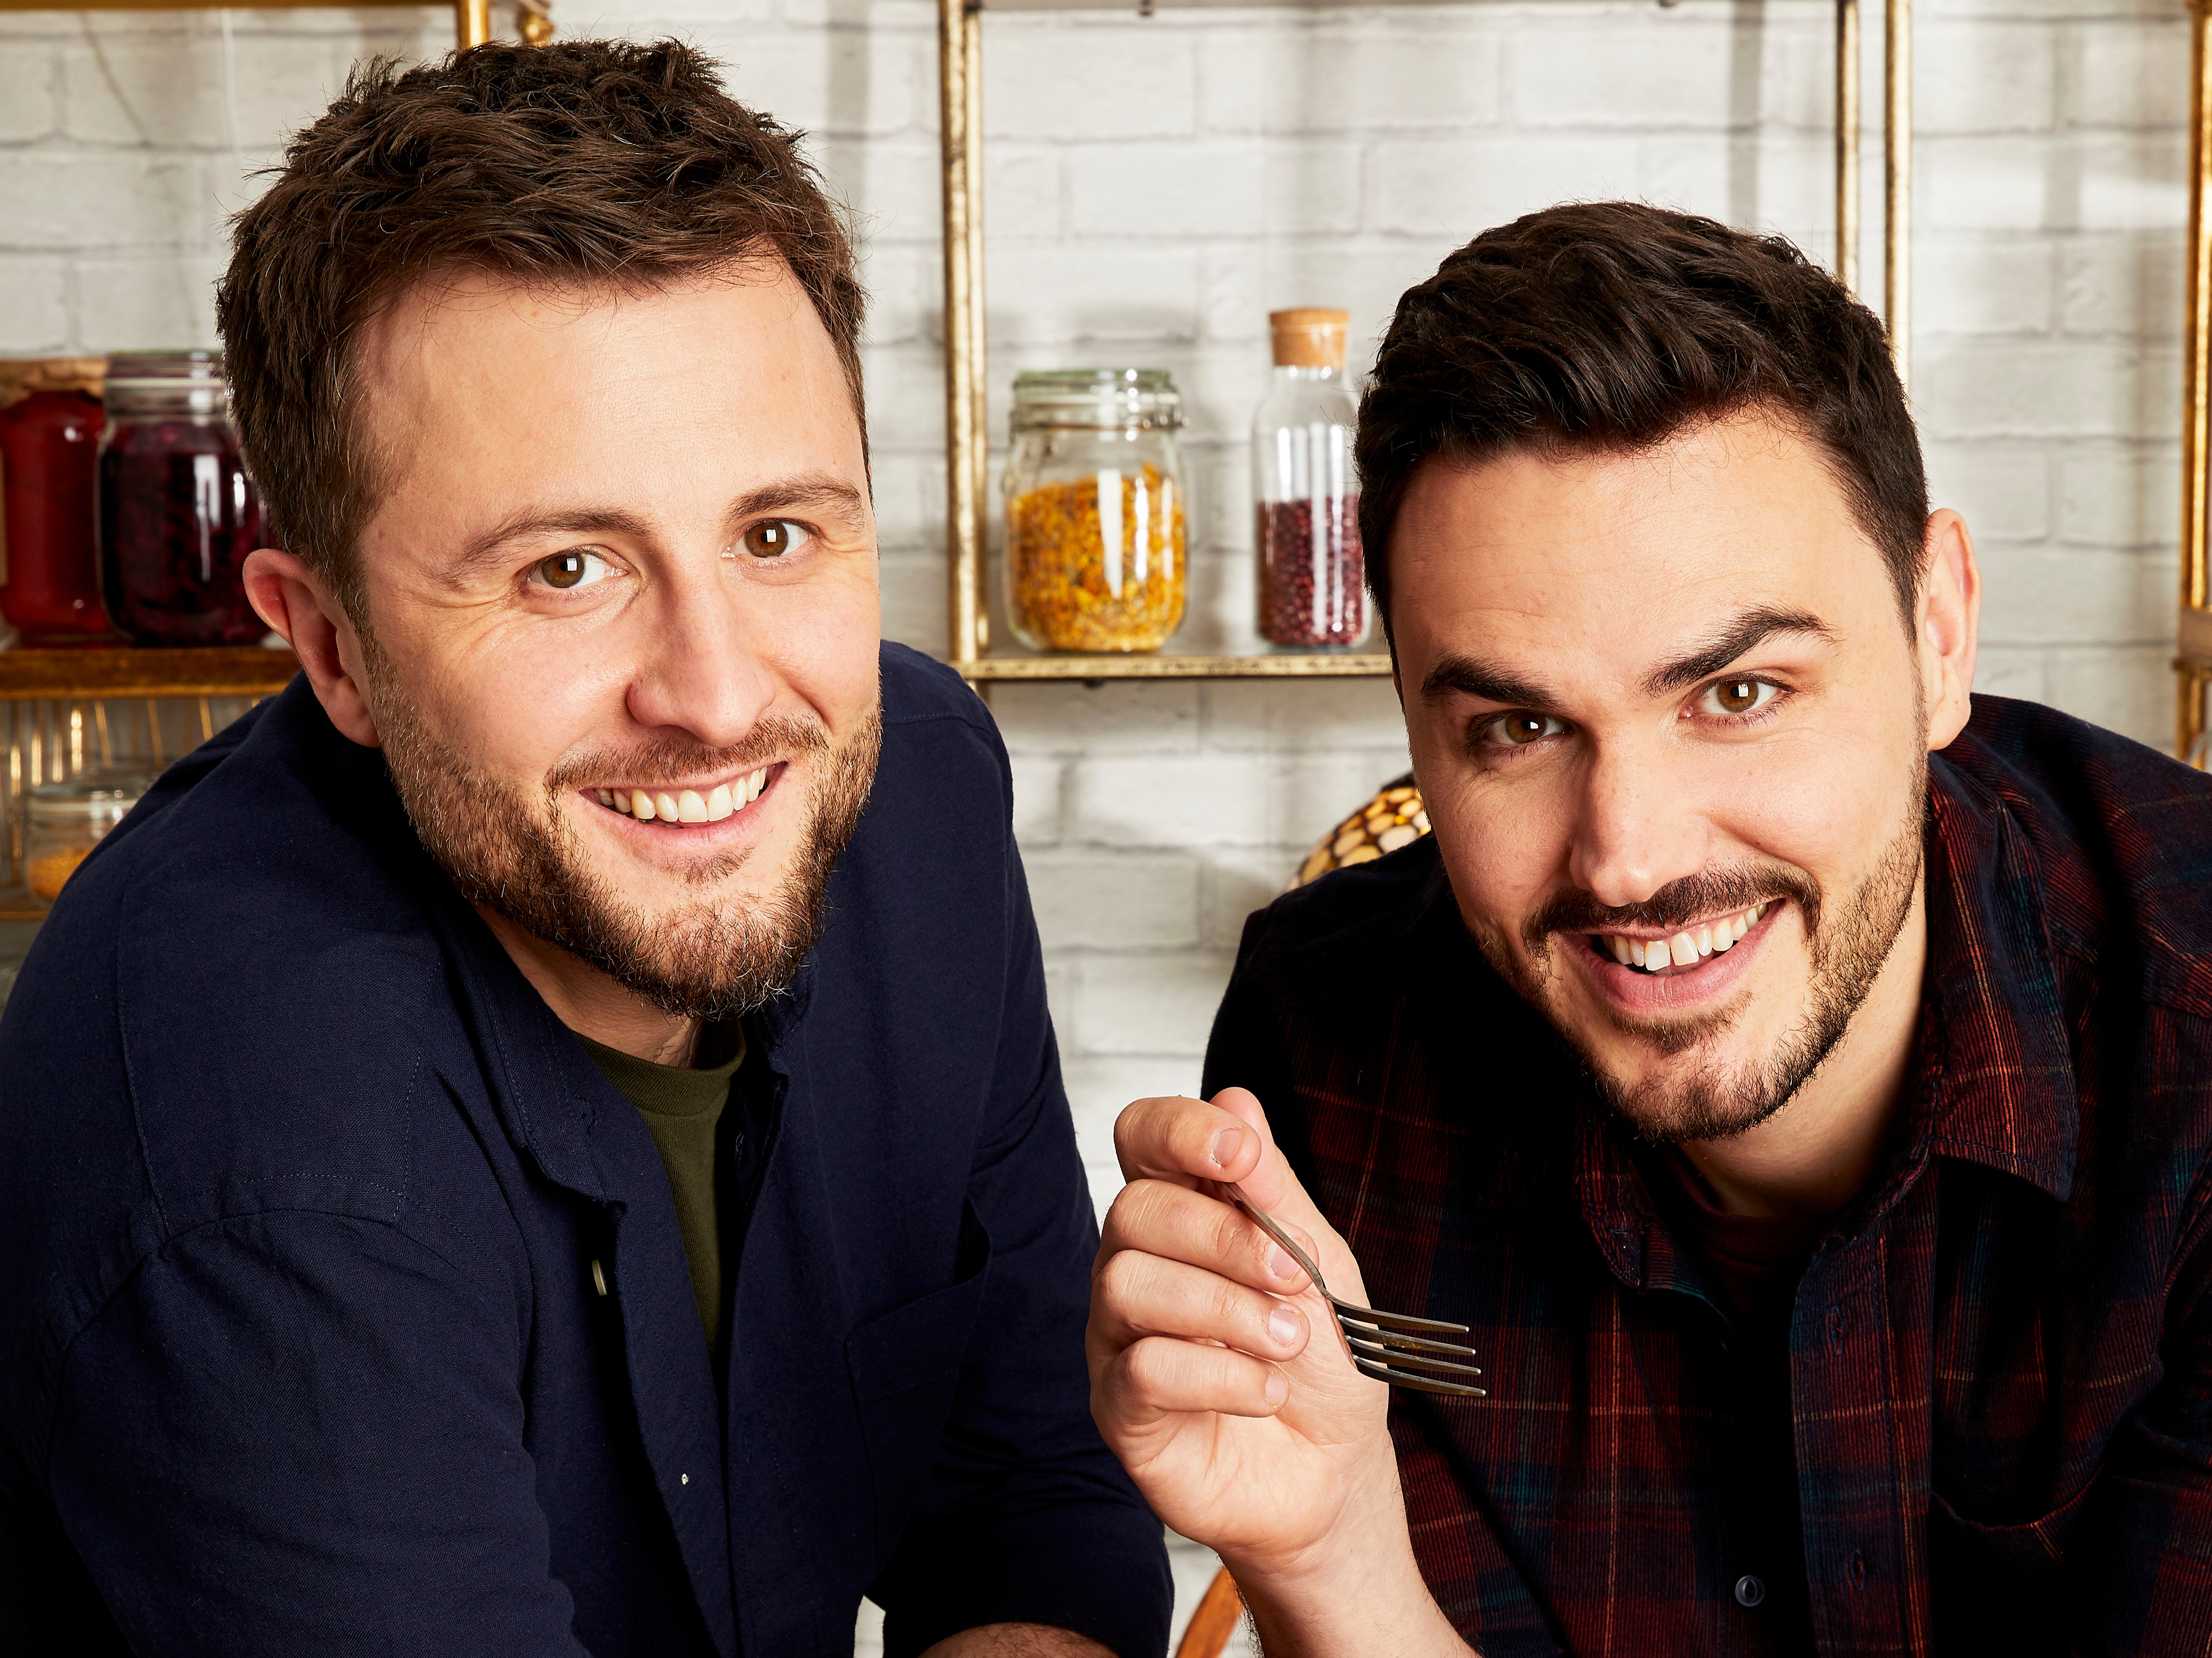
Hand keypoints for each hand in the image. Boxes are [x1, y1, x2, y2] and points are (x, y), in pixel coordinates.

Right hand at [1086, 1087, 1394, 1582]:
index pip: (1142, 1138)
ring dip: (1229, 1310)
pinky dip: (1222, 1375)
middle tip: (1291, 1276)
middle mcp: (1136, 1264)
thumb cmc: (1324, 1363)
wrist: (1335, 1470)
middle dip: (1224, 1238)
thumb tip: (1236, 1099)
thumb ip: (1272, 1189)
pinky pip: (1144, 1367)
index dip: (1179, 1131)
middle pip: (1134, 1208)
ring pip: (1130, 1283)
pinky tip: (1265, 1390)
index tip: (1238, 1155)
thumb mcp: (1318, 1263)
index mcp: (1184, 1214)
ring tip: (1287, 1343)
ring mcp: (1118, 1335)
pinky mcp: (1118, 1407)